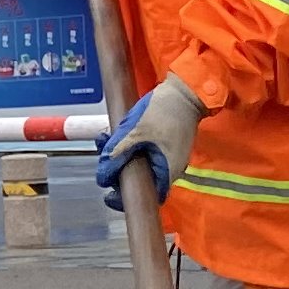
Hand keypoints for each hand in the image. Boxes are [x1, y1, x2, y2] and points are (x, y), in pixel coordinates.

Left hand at [94, 77, 203, 208]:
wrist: (185, 90)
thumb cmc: (165, 110)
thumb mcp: (135, 132)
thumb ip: (117, 155)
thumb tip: (103, 176)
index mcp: (167, 171)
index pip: (146, 197)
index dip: (126, 198)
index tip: (109, 194)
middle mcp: (170, 168)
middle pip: (140, 179)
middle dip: (117, 169)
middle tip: (103, 157)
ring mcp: (168, 155)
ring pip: (140, 163)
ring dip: (121, 154)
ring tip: (106, 139)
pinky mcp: (165, 143)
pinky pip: (145, 150)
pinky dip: (130, 145)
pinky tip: (117, 133)